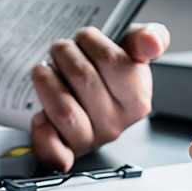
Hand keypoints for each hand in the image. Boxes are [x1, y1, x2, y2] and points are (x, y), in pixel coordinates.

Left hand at [30, 23, 170, 170]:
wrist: (83, 103)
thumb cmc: (108, 77)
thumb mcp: (131, 52)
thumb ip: (148, 38)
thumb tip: (150, 40)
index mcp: (137, 100)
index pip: (111, 60)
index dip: (90, 40)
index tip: (84, 37)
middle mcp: (115, 124)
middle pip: (83, 79)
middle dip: (64, 54)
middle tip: (60, 49)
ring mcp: (90, 141)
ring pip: (64, 111)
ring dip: (46, 82)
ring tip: (43, 71)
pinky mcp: (65, 153)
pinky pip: (55, 152)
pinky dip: (43, 133)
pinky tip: (40, 116)